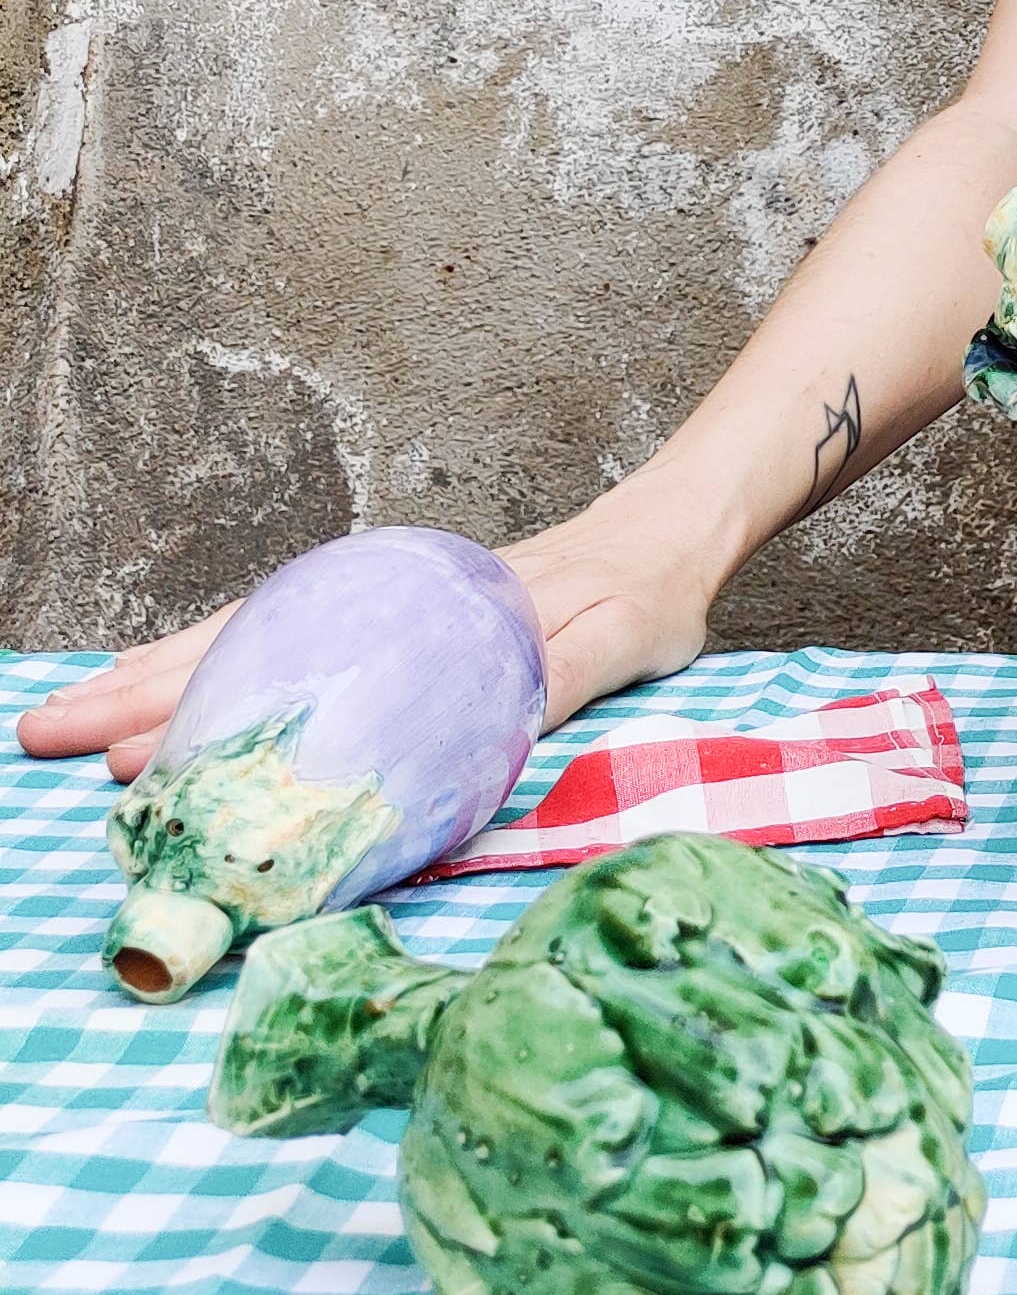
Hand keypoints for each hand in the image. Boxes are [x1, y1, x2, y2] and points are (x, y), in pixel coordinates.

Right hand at [12, 490, 716, 785]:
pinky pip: (282, 641)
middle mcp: (381, 605)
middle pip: (240, 646)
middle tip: (45, 737)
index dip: (207, 710)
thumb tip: (488, 717)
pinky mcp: (388, 624)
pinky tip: (171, 693)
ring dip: (154, 680)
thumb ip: (555, 675)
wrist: (675, 534)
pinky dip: (212, 664)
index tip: (135, 761)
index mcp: (425, 614)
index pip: (288, 660)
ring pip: (244, 640)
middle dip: (136, 695)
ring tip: (70, 719)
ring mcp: (377, 611)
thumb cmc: (648, 593)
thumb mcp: (618, 637)